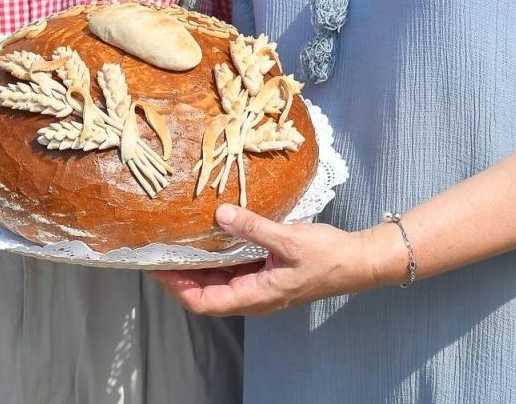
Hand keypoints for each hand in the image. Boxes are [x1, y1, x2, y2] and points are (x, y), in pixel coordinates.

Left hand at [149, 204, 397, 315]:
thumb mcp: (288, 239)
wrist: (359, 261)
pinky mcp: (269, 275)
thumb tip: (220, 214)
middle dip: (182, 275)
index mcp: (256, 296)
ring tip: (179, 242)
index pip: (204, 301)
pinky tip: (214, 237)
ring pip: (221, 281)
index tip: (157, 268)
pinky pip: (236, 270)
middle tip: (160, 250)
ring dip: (199, 266)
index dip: (178, 287)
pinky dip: (220, 257)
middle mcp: (255, 297)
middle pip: (207, 293)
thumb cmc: (327, 256)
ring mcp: (262, 287)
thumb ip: (253, 228)